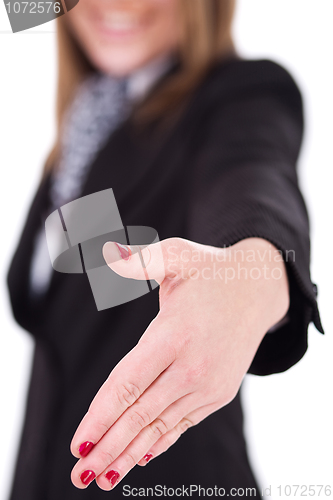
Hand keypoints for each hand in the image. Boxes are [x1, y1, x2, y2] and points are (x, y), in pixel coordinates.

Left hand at [70, 237, 288, 489]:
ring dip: (129, 453)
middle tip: (80, 475)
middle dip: (107, 447)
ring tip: (103, 478)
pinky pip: (183, 422)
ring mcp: (208, 383)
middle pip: (141, 413)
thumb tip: (106, 254)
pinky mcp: (219, 392)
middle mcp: (192, 366)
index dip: (101, 415)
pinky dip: (161, 441)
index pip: (129, 383)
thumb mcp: (177, 256)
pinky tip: (142, 458)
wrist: (258, 288)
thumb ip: (141, 261)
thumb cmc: (210, 270)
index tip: (78, 442)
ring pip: (160, 425)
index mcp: (175, 334)